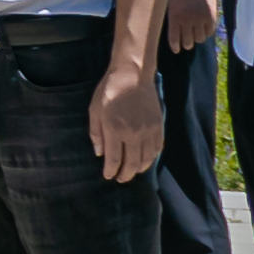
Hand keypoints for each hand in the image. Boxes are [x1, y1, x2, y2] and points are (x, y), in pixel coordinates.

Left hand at [90, 65, 167, 188]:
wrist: (133, 74)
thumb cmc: (109, 90)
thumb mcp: (94, 110)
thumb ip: (96, 133)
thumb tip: (99, 154)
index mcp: (114, 129)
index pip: (114, 159)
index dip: (111, 171)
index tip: (108, 176)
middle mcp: (133, 133)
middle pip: (132, 163)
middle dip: (125, 175)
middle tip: (120, 179)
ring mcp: (148, 130)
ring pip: (146, 159)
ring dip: (139, 169)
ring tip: (132, 171)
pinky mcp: (158, 126)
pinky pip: (157, 148)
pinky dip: (151, 158)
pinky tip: (145, 160)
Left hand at [159, 0, 221, 57]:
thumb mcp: (170, 5)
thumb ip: (172, 19)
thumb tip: (174, 36)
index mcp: (174, 17)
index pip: (174, 39)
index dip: (175, 47)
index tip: (176, 50)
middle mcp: (187, 20)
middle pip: (188, 42)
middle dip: (186, 44)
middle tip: (187, 43)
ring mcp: (200, 19)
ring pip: (200, 39)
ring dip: (197, 38)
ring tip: (195, 34)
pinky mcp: (211, 17)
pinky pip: (209, 32)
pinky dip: (206, 32)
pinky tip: (203, 28)